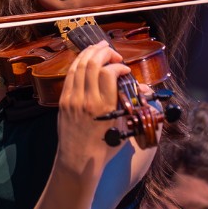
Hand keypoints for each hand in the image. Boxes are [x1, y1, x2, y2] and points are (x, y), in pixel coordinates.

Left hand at [54, 41, 132, 170]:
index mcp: (104, 107)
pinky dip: (78, 63)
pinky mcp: (64, 100)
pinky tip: (86, 59)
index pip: (109, 73)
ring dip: (90, 53)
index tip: (126, 71)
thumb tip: (143, 90)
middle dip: (104, 53)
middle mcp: (87, 100)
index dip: (119, 66)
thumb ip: (131, 105)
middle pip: (93, 64)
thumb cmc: (105, 147)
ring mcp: (73, 99)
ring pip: (79, 66)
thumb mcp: (124, 126)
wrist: (78, 160)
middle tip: (113, 52)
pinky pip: (70, 75)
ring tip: (100, 48)